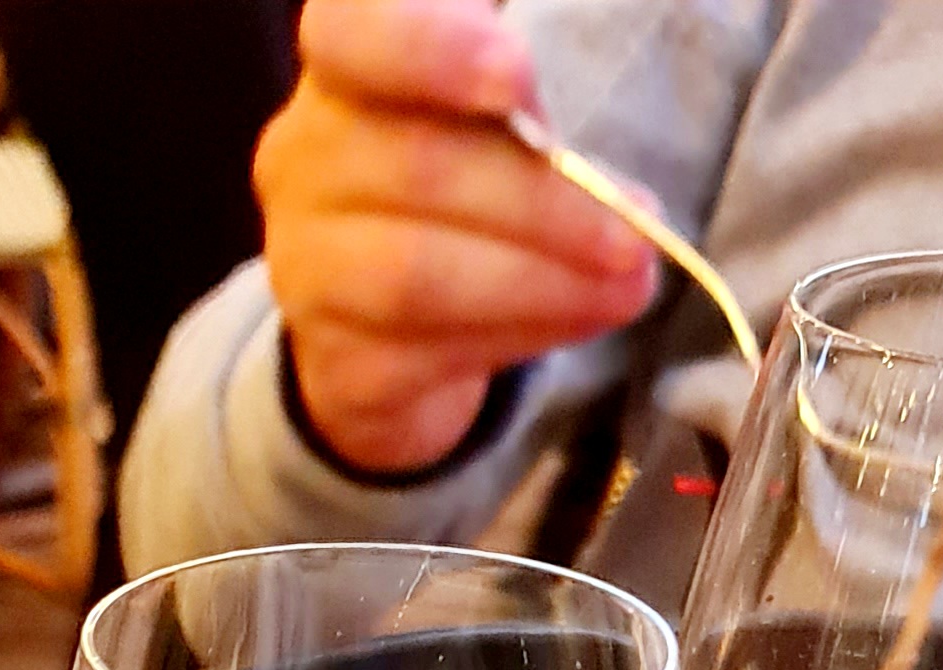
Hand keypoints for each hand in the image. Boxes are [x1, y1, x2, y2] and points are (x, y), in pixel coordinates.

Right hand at [259, 0, 662, 475]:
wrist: (386, 331)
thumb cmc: (465, 188)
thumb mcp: (494, 114)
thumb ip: (524, 103)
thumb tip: (609, 173)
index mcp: (346, 67)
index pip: (352, 30)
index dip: (432, 48)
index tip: (516, 76)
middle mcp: (305, 159)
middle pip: (417, 167)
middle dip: (541, 201)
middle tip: (637, 230)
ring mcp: (306, 268)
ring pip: (417, 273)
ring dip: (538, 280)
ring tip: (628, 283)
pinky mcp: (334, 364)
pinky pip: (423, 356)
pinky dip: (518, 335)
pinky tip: (582, 319)